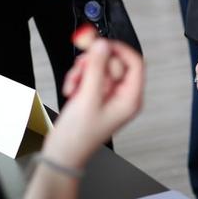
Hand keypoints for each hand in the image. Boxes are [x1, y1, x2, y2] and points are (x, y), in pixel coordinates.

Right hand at [45, 39, 143, 167]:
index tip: (100, 44)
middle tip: (82, 70)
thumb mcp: (88, 98)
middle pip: (114, 62)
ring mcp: (108, 96)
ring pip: (100, 67)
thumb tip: (103, 45)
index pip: (135, 62)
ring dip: (83, 71)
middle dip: (94, 63)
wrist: (62, 153)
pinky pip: (90, 75)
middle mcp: (123, 96)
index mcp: (130, 99)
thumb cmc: (78, 137)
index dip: (118, 50)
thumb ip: (97, 68)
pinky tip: (72, 91)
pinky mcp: (96, 95)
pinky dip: (78, 78)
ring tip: (74, 86)